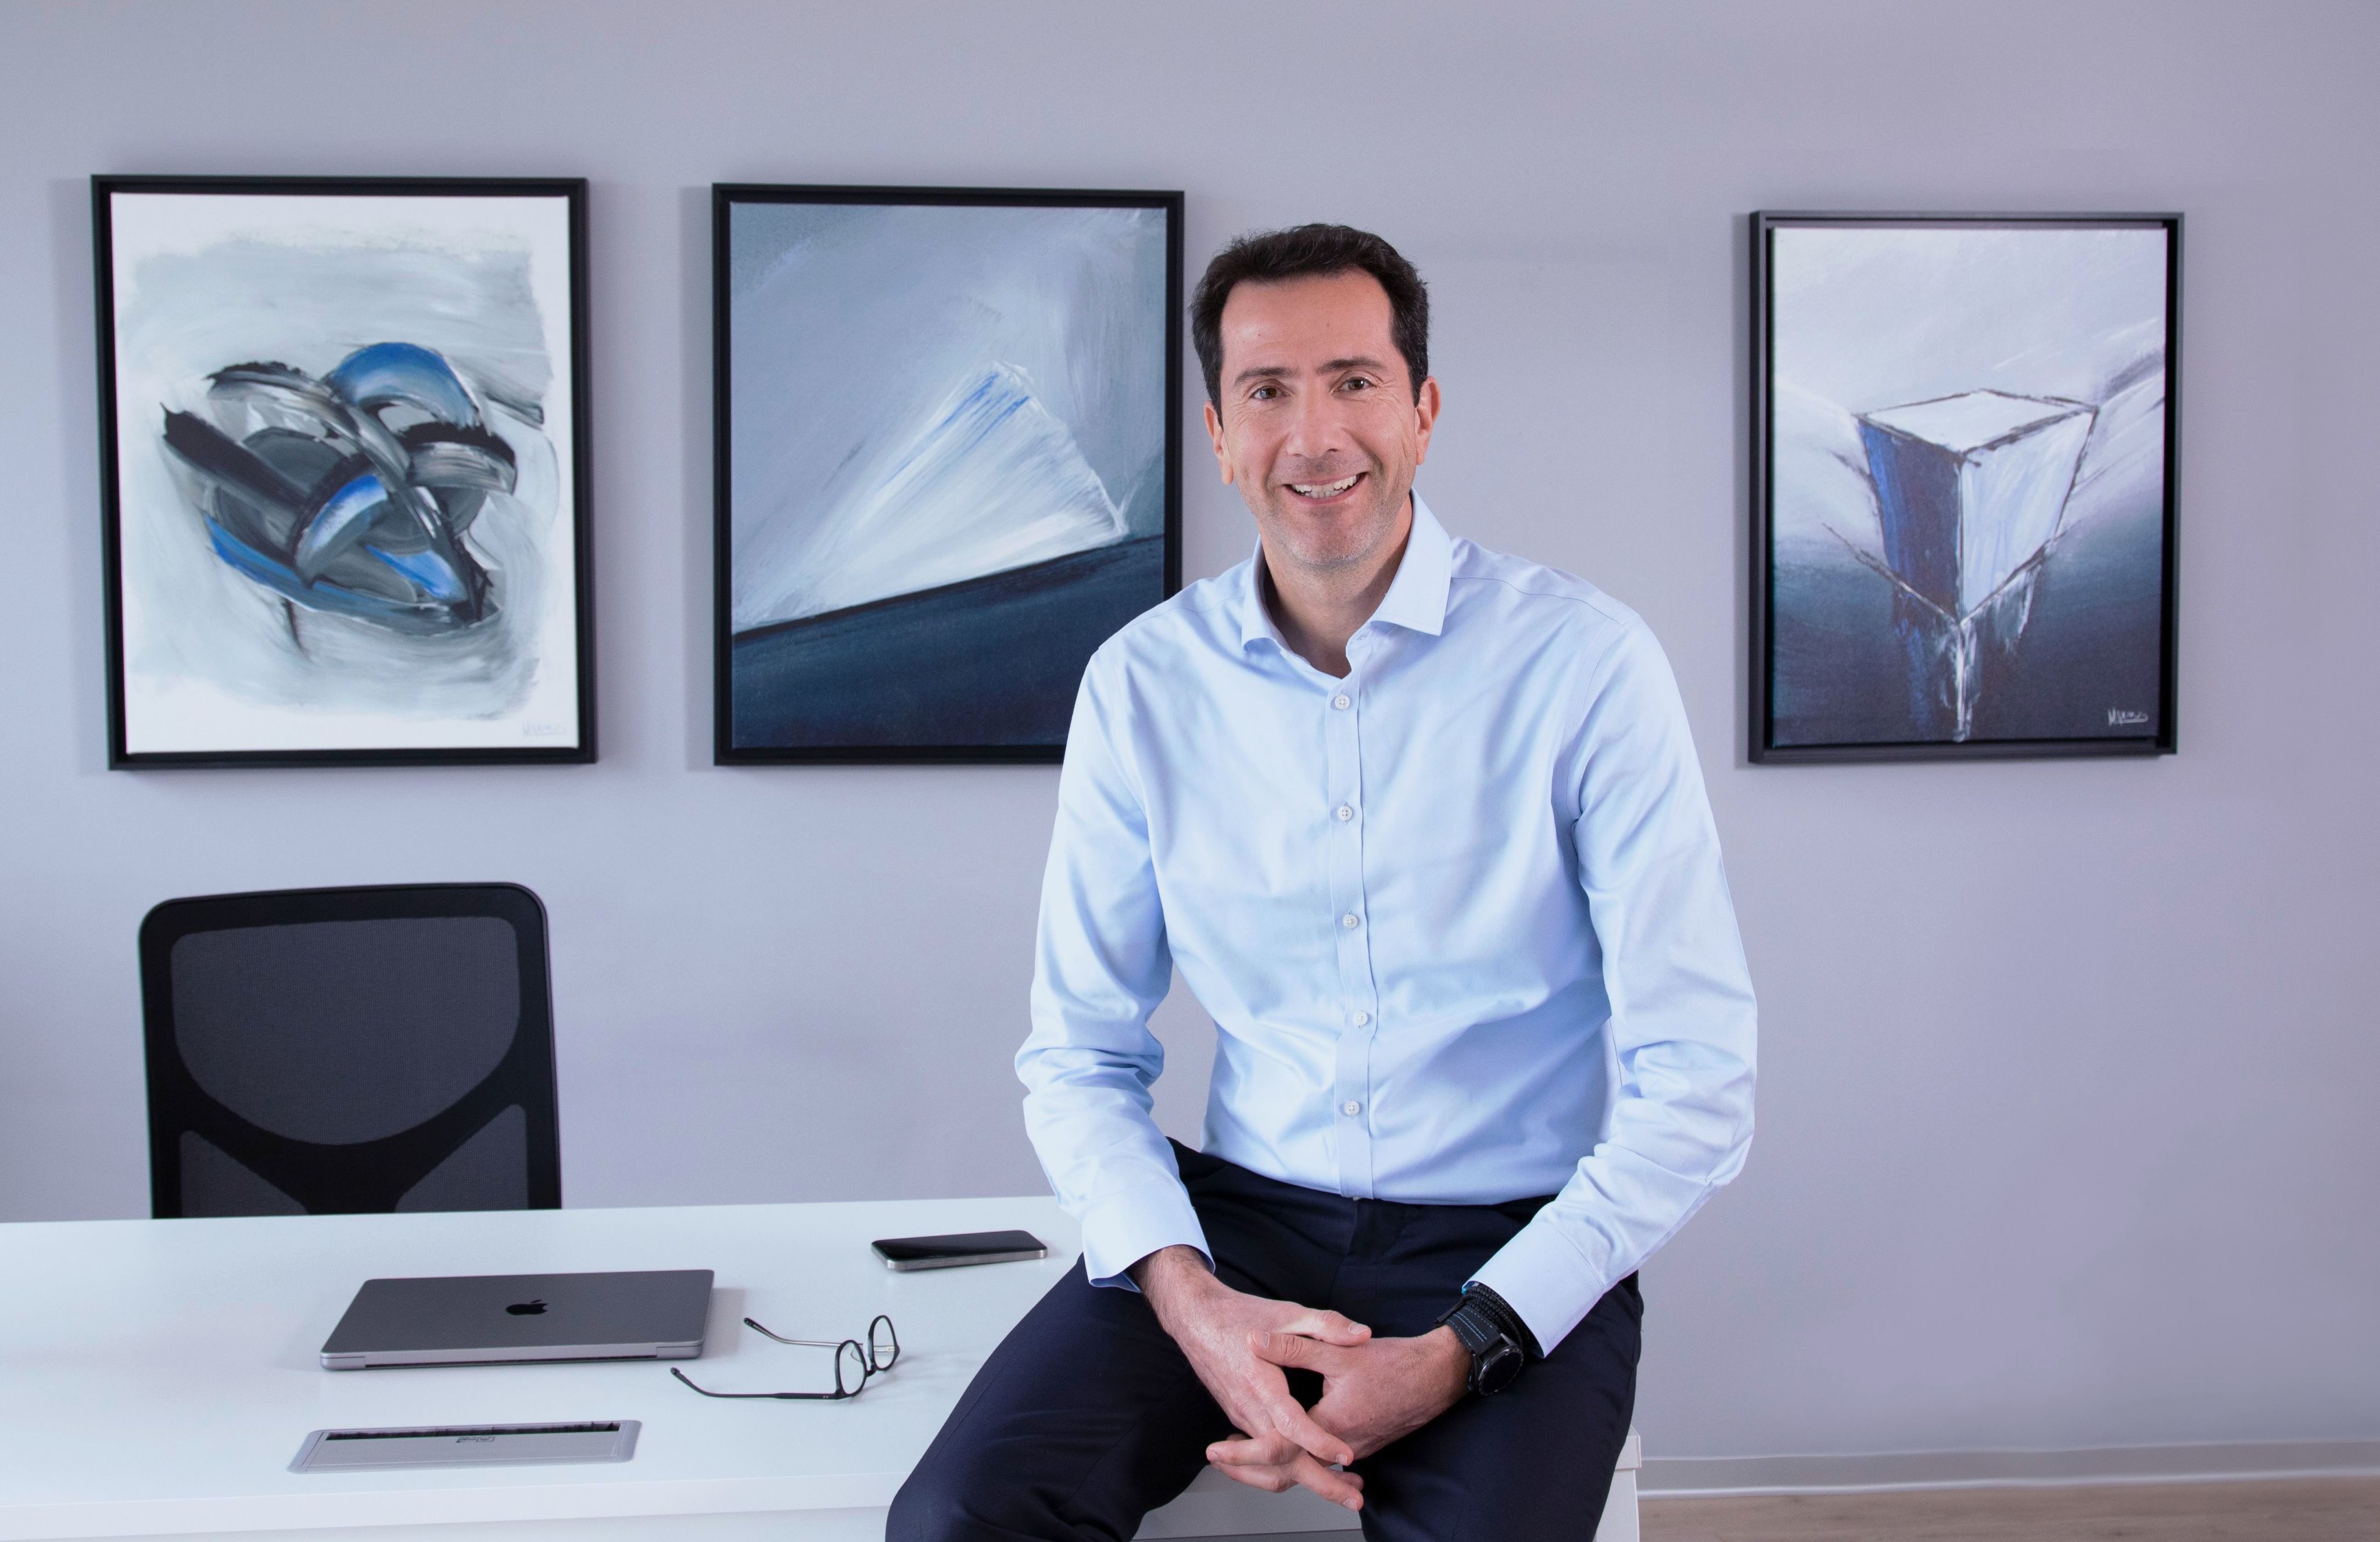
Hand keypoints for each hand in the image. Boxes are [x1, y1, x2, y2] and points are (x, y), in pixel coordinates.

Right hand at [1130, 1246, 1373, 1509]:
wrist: (1196, 1319)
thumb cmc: (1240, 1315)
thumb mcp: (1287, 1313)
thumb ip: (1326, 1325)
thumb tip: (1363, 1335)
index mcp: (1260, 1383)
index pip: (1290, 1424)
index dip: (1319, 1442)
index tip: (1347, 1456)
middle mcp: (1249, 1408)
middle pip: (1282, 1460)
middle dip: (1320, 1483)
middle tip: (1354, 1499)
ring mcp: (1242, 1417)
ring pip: (1272, 1464)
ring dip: (1307, 1479)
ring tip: (1344, 1489)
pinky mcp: (1241, 1419)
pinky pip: (1263, 1455)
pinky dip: (1288, 1469)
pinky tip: (1312, 1470)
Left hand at [1206, 1325, 1468, 1488]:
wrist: (1438, 1375)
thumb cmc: (1393, 1363)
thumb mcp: (1339, 1349)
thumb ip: (1294, 1346)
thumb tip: (1254, 1340)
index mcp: (1330, 1425)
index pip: (1278, 1451)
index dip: (1243, 1454)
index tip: (1217, 1451)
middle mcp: (1342, 1448)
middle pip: (1287, 1473)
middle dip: (1249, 1469)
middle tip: (1219, 1460)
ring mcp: (1353, 1452)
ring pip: (1305, 1472)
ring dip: (1272, 1466)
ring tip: (1241, 1456)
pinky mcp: (1359, 1447)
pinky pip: (1321, 1465)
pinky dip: (1296, 1462)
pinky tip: (1283, 1449)